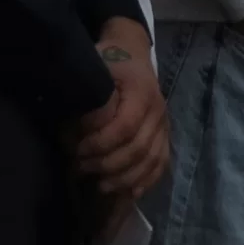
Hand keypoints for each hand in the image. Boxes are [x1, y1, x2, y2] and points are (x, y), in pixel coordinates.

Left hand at [74, 21, 169, 199]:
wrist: (131, 51)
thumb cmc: (108, 60)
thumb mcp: (96, 67)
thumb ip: (90, 96)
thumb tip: (81, 127)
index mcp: (142, 90)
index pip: (125, 126)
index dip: (101, 143)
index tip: (78, 150)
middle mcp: (158, 109)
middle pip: (138, 148)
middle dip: (107, 164)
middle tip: (82, 168)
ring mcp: (165, 123)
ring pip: (151, 160)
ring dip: (125, 178)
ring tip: (101, 185)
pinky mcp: (165, 134)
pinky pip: (161, 163)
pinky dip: (147, 180)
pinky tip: (130, 193)